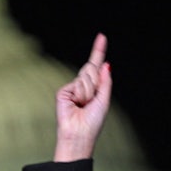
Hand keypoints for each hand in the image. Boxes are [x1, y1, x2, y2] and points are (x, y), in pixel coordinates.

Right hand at [53, 33, 111, 161]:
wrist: (79, 133)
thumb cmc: (92, 122)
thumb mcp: (104, 100)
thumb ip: (105, 81)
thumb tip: (106, 64)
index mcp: (93, 87)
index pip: (96, 66)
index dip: (98, 51)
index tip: (102, 36)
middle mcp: (82, 85)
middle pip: (92, 69)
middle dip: (95, 82)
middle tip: (91, 99)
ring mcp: (72, 87)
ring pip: (86, 77)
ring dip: (89, 92)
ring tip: (83, 105)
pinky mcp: (63, 91)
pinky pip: (78, 84)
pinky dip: (81, 94)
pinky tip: (76, 104)